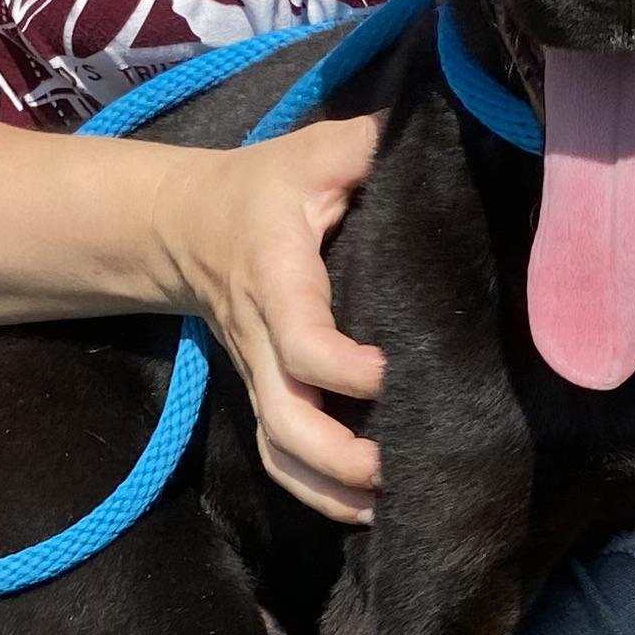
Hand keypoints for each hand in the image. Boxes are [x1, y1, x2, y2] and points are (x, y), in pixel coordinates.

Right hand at [157, 114, 387, 518]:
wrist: (180, 226)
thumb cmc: (262, 187)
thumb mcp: (313, 150)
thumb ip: (372, 142)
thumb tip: (454, 126)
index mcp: (276, 278)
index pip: (304, 341)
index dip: (347, 369)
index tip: (394, 371)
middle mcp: (261, 339)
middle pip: (285, 421)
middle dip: (339, 458)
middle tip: (397, 469)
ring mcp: (259, 375)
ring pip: (279, 453)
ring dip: (328, 491)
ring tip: (389, 506)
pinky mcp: (265, 394)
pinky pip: (279, 459)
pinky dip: (315, 494)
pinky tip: (364, 508)